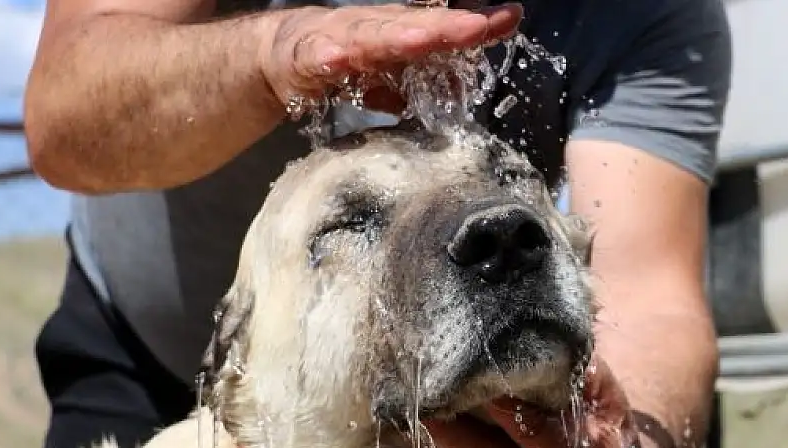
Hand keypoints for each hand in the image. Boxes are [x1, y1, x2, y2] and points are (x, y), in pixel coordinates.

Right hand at [260, 3, 522, 114]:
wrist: (278, 57)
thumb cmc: (341, 58)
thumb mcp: (389, 69)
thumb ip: (423, 78)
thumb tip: (461, 90)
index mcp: (395, 31)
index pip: (439, 26)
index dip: (471, 25)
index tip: (509, 18)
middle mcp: (370, 29)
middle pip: (411, 25)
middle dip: (445, 26)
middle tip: (479, 25)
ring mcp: (336, 40)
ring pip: (368, 37)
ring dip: (395, 37)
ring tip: (422, 39)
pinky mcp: (303, 60)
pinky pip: (315, 60)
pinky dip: (326, 58)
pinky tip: (336, 60)